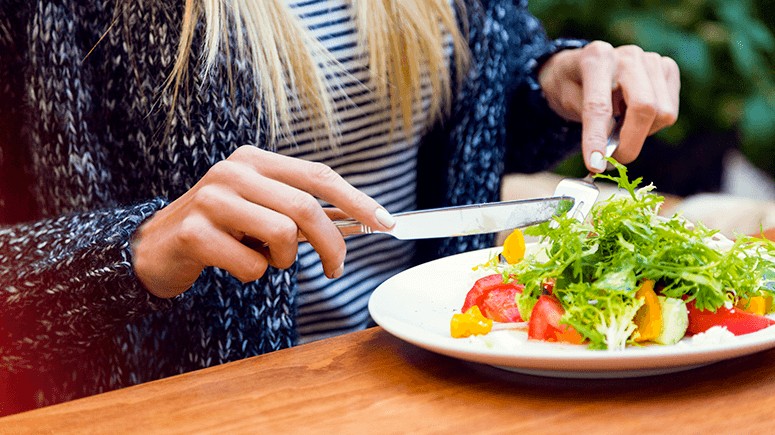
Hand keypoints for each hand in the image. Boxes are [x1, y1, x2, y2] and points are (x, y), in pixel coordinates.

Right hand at [131, 146, 394, 297]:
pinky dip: (253, 274)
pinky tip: (233, 265)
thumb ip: (299, 209)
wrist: (157, 247)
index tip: (386, 223)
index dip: (357, 200)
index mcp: (254, 160)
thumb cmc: (221, 228)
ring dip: (283, 260)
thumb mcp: (260, 208)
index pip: (318, 176)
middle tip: (335, 268)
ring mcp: (211, 199)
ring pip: (282, 235)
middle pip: (305, 208)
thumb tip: (359, 221)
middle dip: (331, 244)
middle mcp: (234, 171)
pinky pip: (252, 264)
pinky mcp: (195, 232)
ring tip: (265, 259)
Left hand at [538, 41, 680, 171]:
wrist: (585, 65)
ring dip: (641, 133)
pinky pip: (670, 112)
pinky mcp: (669, 69)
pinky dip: (652, 124)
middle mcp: (628, 55)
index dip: (596, 138)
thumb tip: (607, 148)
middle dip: (629, 143)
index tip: (595, 164)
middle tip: (613, 160)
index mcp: (596, 58)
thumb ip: (586, 120)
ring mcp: (652, 60)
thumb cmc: (573, 84)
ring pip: (662, 113)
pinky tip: (633, 114)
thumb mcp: (565, 100)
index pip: (599, 105)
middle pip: (644, 107)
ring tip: (620, 125)